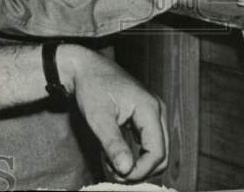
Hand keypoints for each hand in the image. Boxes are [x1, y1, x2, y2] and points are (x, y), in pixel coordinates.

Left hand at [58, 45, 168, 181]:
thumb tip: (126, 171)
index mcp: (150, 109)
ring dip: (137, 163)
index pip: (157, 152)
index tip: (119, 176)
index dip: (141, 170)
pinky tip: (114, 153)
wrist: (82, 66)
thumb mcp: (98, 117)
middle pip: (161, 154)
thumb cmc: (89, 86)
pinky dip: (135, 153)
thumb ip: (113, 144)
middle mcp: (157, 110)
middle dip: (140, 169)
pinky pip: (148, 141)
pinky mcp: (145, 115)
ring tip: (110, 162)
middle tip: (114, 173)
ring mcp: (153, 112)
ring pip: (155, 149)